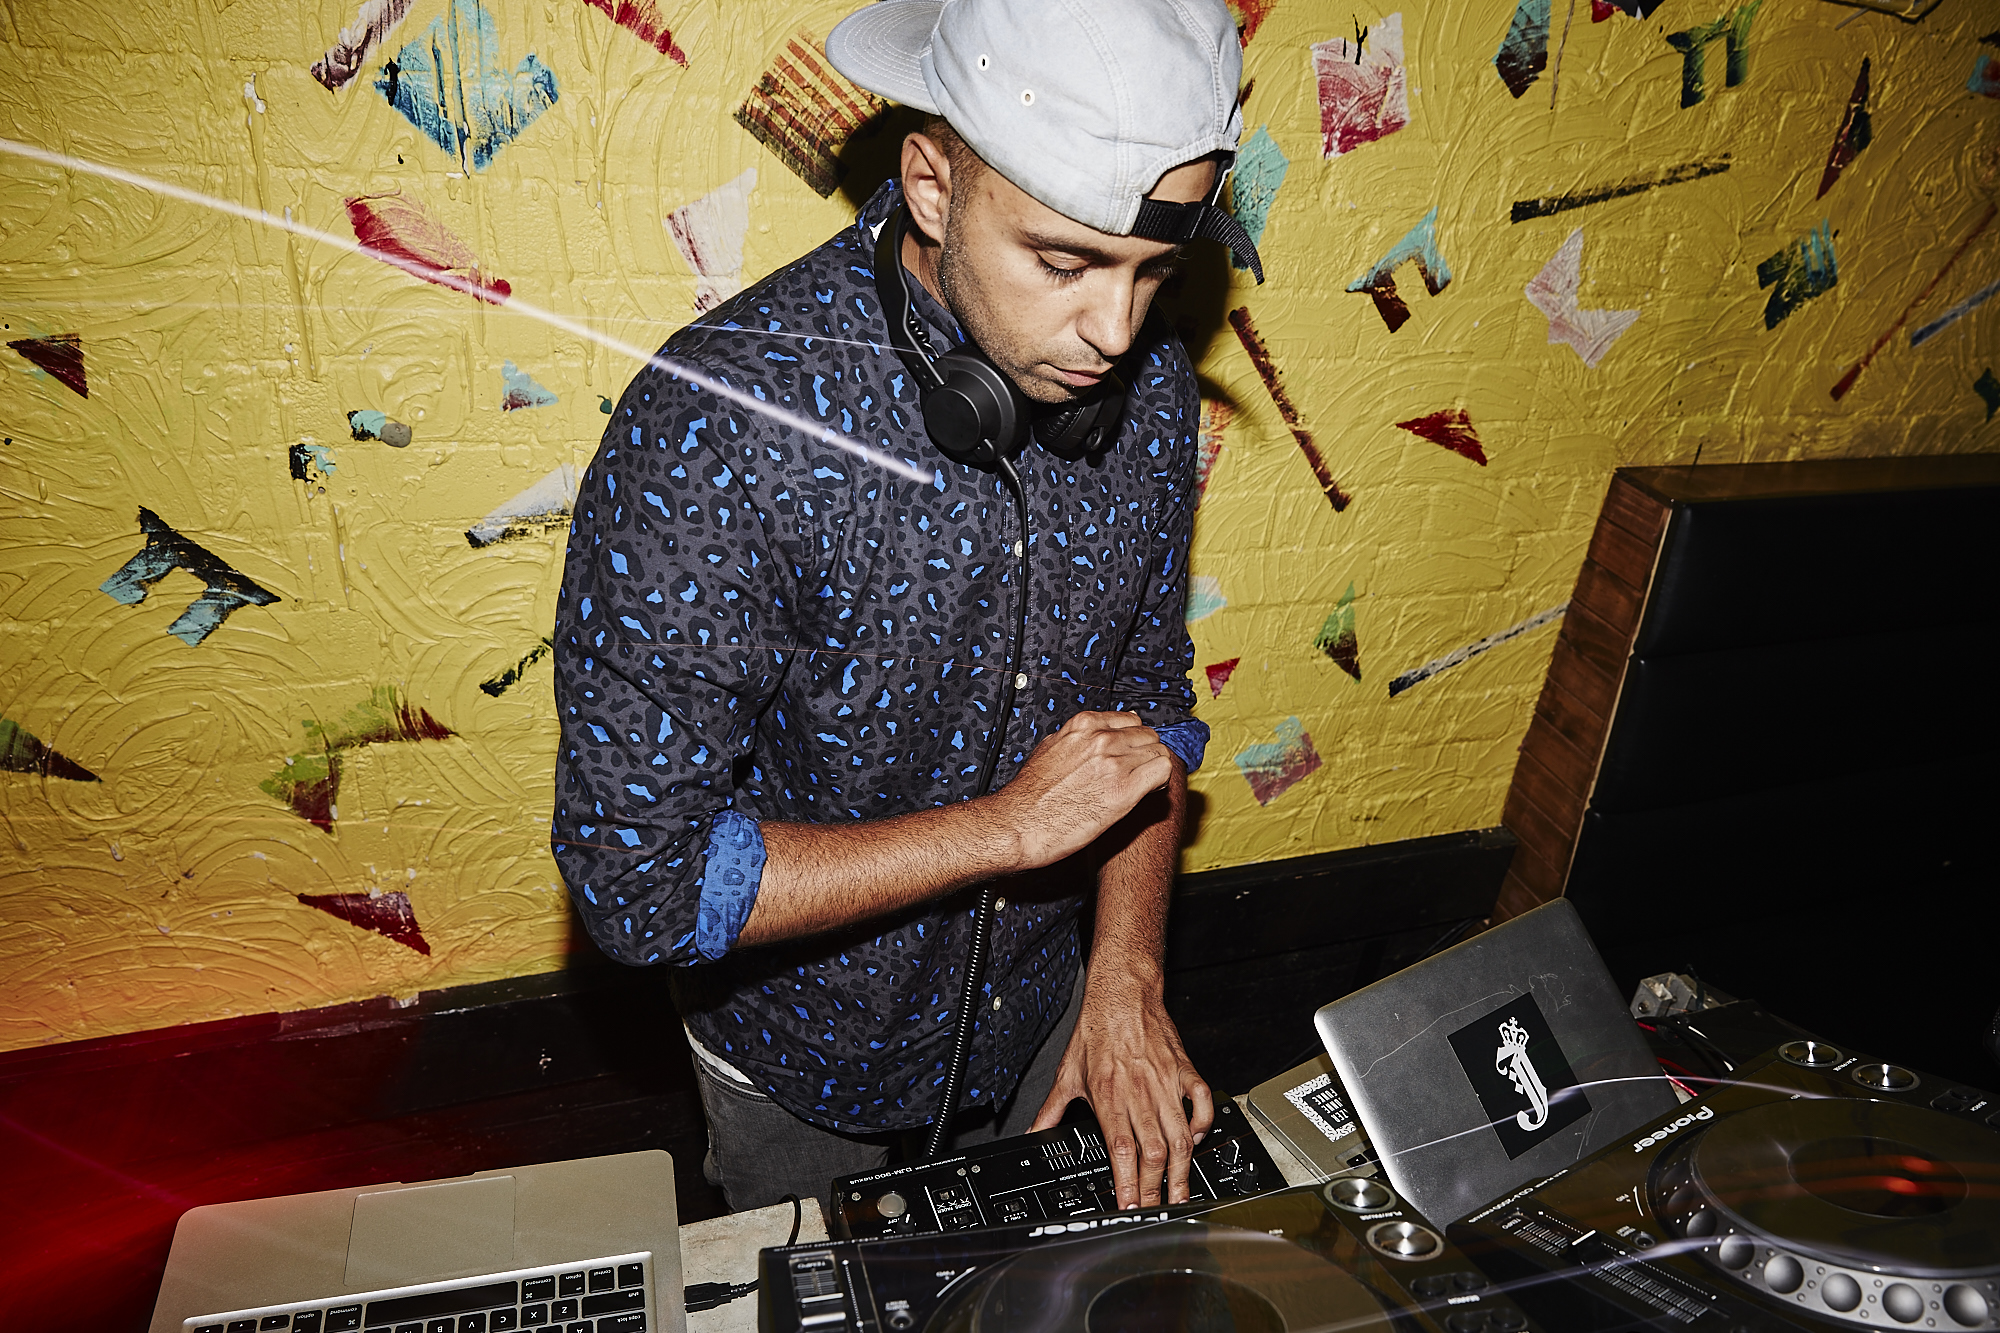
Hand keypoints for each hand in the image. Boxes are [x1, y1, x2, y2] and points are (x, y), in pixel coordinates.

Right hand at [986, 712, 1175, 869]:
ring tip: (1143, 785)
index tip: (1131, 754)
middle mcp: (1102, 739)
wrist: (1018, 825)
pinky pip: (1163, 772)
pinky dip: (1161, 782)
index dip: (1134, 740)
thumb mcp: (1050, 749)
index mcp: (1083, 726)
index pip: (1130, 721)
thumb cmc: (1029, 795)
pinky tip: (1148, 792)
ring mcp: (1114, 762)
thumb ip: (1077, 738)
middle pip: (1148, 736)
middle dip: (1146, 753)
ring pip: (1159, 752)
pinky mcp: (1125, 790)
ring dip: (1154, 767)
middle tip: (1139, 773)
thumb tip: (1097, 734)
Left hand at [1030, 966, 1213, 1207]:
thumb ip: (1050, 1110)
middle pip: (1153, 1152)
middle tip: (1155, 1211)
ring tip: (1180, 1194)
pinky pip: (1202, 1103)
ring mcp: (1166, 1083)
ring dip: (1182, 1170)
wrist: (1122, 994)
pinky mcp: (1185, 1070)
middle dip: (1155, 1189)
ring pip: (1180, 1135)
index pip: (1121, 1151)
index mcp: (1109, 1097)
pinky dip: (1203, 1126)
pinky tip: (1197, 1141)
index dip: (1127, 1184)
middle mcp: (1140, 1093)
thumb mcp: (1066, 1074)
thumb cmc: (1097, 1030)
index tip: (1129, 1207)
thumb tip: (1032, 1134)